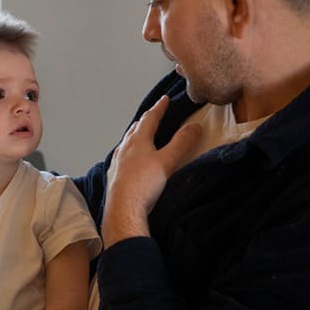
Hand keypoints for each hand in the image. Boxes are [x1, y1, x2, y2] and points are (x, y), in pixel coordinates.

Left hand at [102, 95, 200, 245]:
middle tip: (153, 114)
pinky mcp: (115, 175)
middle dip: (146, 119)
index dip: (159, 108)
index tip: (164, 99)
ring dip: (136, 134)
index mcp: (138, 141)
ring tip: (141, 133)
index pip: (150, 118)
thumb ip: (182, 143)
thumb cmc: (144, 185)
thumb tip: (194, 126)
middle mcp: (124, 148)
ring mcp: (117, 162)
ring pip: (127, 142)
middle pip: (136, 128)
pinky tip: (130, 158)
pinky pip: (122, 156)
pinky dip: (129, 150)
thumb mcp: (168, 161)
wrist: (123, 210)